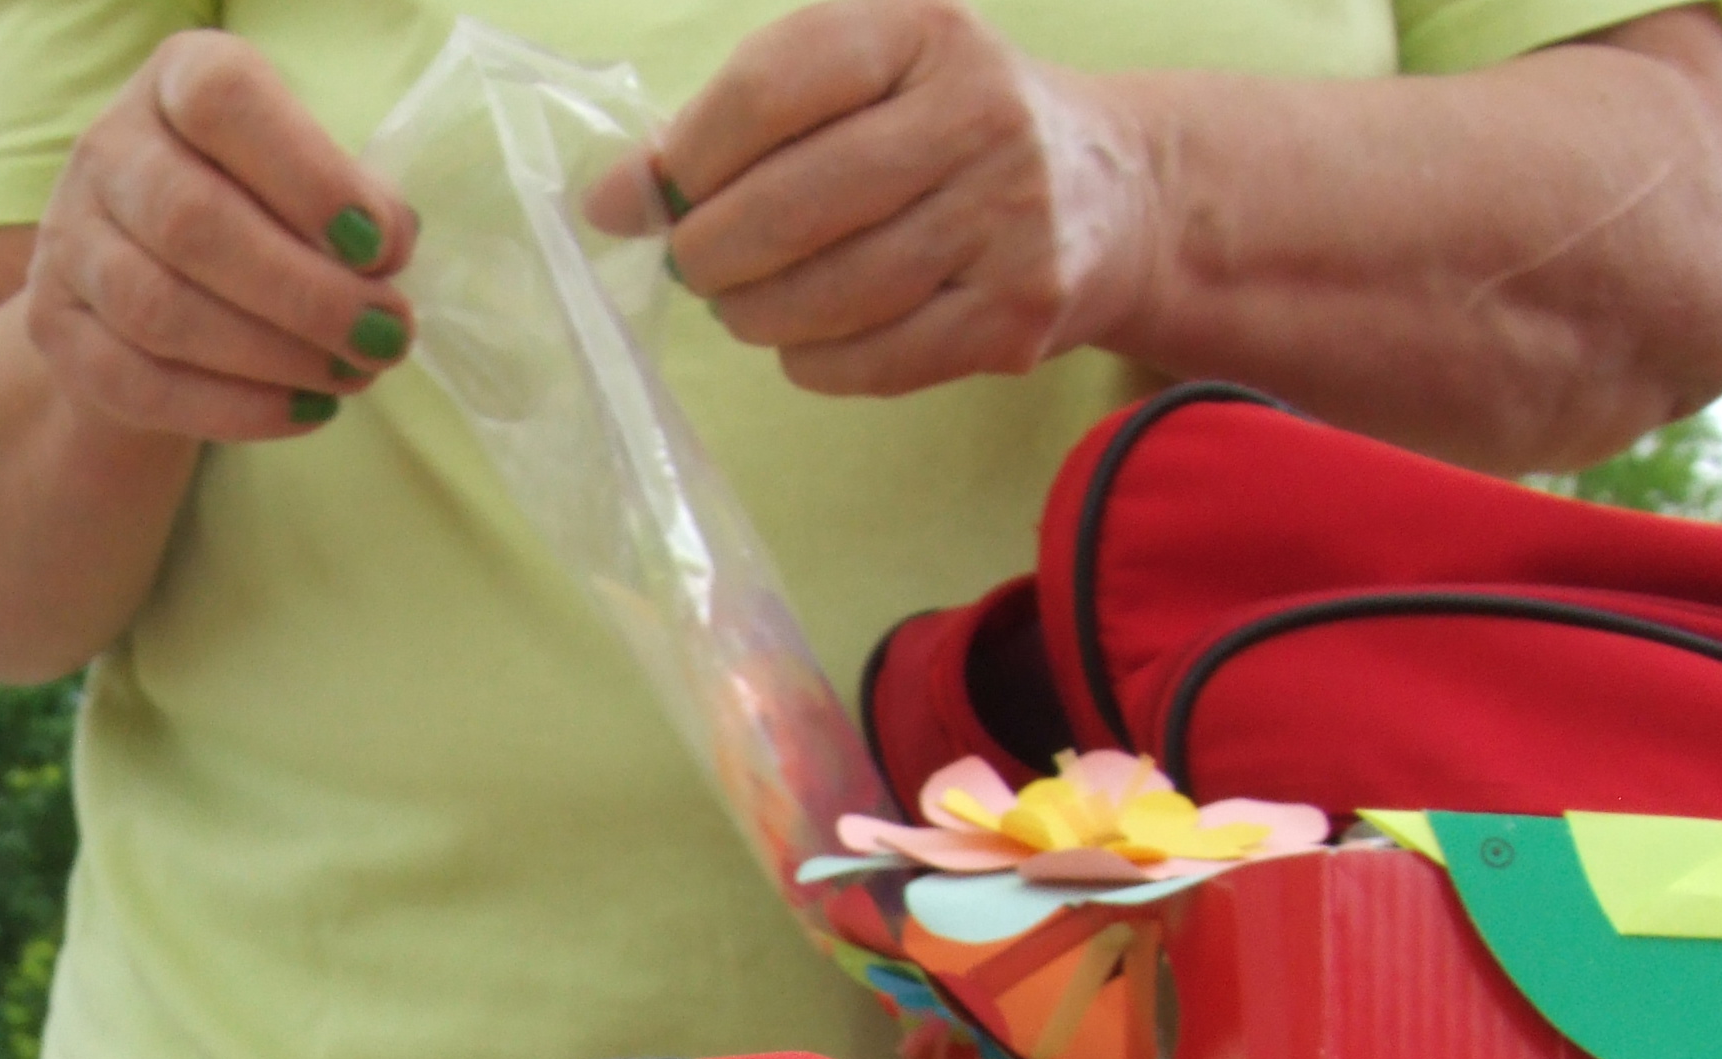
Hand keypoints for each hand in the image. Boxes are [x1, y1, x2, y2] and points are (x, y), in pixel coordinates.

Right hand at [28, 31, 420, 444]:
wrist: (149, 290)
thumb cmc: (254, 214)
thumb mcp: (304, 179)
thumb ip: (350, 200)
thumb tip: (385, 250)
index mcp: (175, 81)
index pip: (224, 103)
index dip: (308, 175)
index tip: (382, 245)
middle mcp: (107, 148)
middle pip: (193, 221)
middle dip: (306, 293)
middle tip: (386, 337)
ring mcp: (68, 239)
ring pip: (161, 312)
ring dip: (274, 357)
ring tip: (352, 377)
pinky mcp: (55, 327)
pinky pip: (141, 384)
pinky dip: (233, 408)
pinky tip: (304, 411)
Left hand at [586, 0, 1159, 396]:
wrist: (1112, 188)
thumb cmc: (945, 130)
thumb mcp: (862, 82)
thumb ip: (737, 124)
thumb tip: (608, 199)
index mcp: (924, 32)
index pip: (772, 89)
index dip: (691, 155)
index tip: (655, 195)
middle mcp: (978, 115)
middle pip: (790, 206)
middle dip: (711, 252)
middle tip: (696, 265)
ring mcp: (1006, 219)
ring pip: (825, 296)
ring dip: (756, 314)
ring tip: (750, 302)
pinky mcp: (1016, 314)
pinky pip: (868, 362)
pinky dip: (812, 361)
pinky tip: (811, 337)